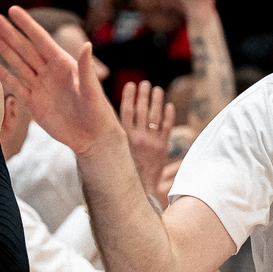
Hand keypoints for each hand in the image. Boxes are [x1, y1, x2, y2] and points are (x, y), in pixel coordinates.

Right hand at [0, 5, 115, 155]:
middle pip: (26, 49)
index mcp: (64, 64)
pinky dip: (3, 75)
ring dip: (4, 50)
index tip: (12, 10)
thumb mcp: (91, 90)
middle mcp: (50, 72)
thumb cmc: (97, 112)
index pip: (42, 40)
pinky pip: (15, 85)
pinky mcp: (32, 102)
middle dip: (10, 34)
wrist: (91, 137)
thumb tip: (87, 44)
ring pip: (18, 64)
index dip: (27, 25)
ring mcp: (40, 86)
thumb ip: (86, 68)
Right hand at [121, 80, 175, 197]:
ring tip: (157, 89)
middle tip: (145, 83)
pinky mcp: (162, 147)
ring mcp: (151, 142)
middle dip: (144, 95)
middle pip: (142, 110)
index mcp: (123, 138)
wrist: (140, 188)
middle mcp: (137, 137)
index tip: (130, 84)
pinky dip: (168, 115)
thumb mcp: (115, 151)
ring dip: (156, 100)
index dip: (129, 96)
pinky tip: (169, 105)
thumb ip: (112, 136)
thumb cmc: (124, 168)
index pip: (126, 111)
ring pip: (155, 116)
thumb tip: (103, 119)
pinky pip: (167, 127)